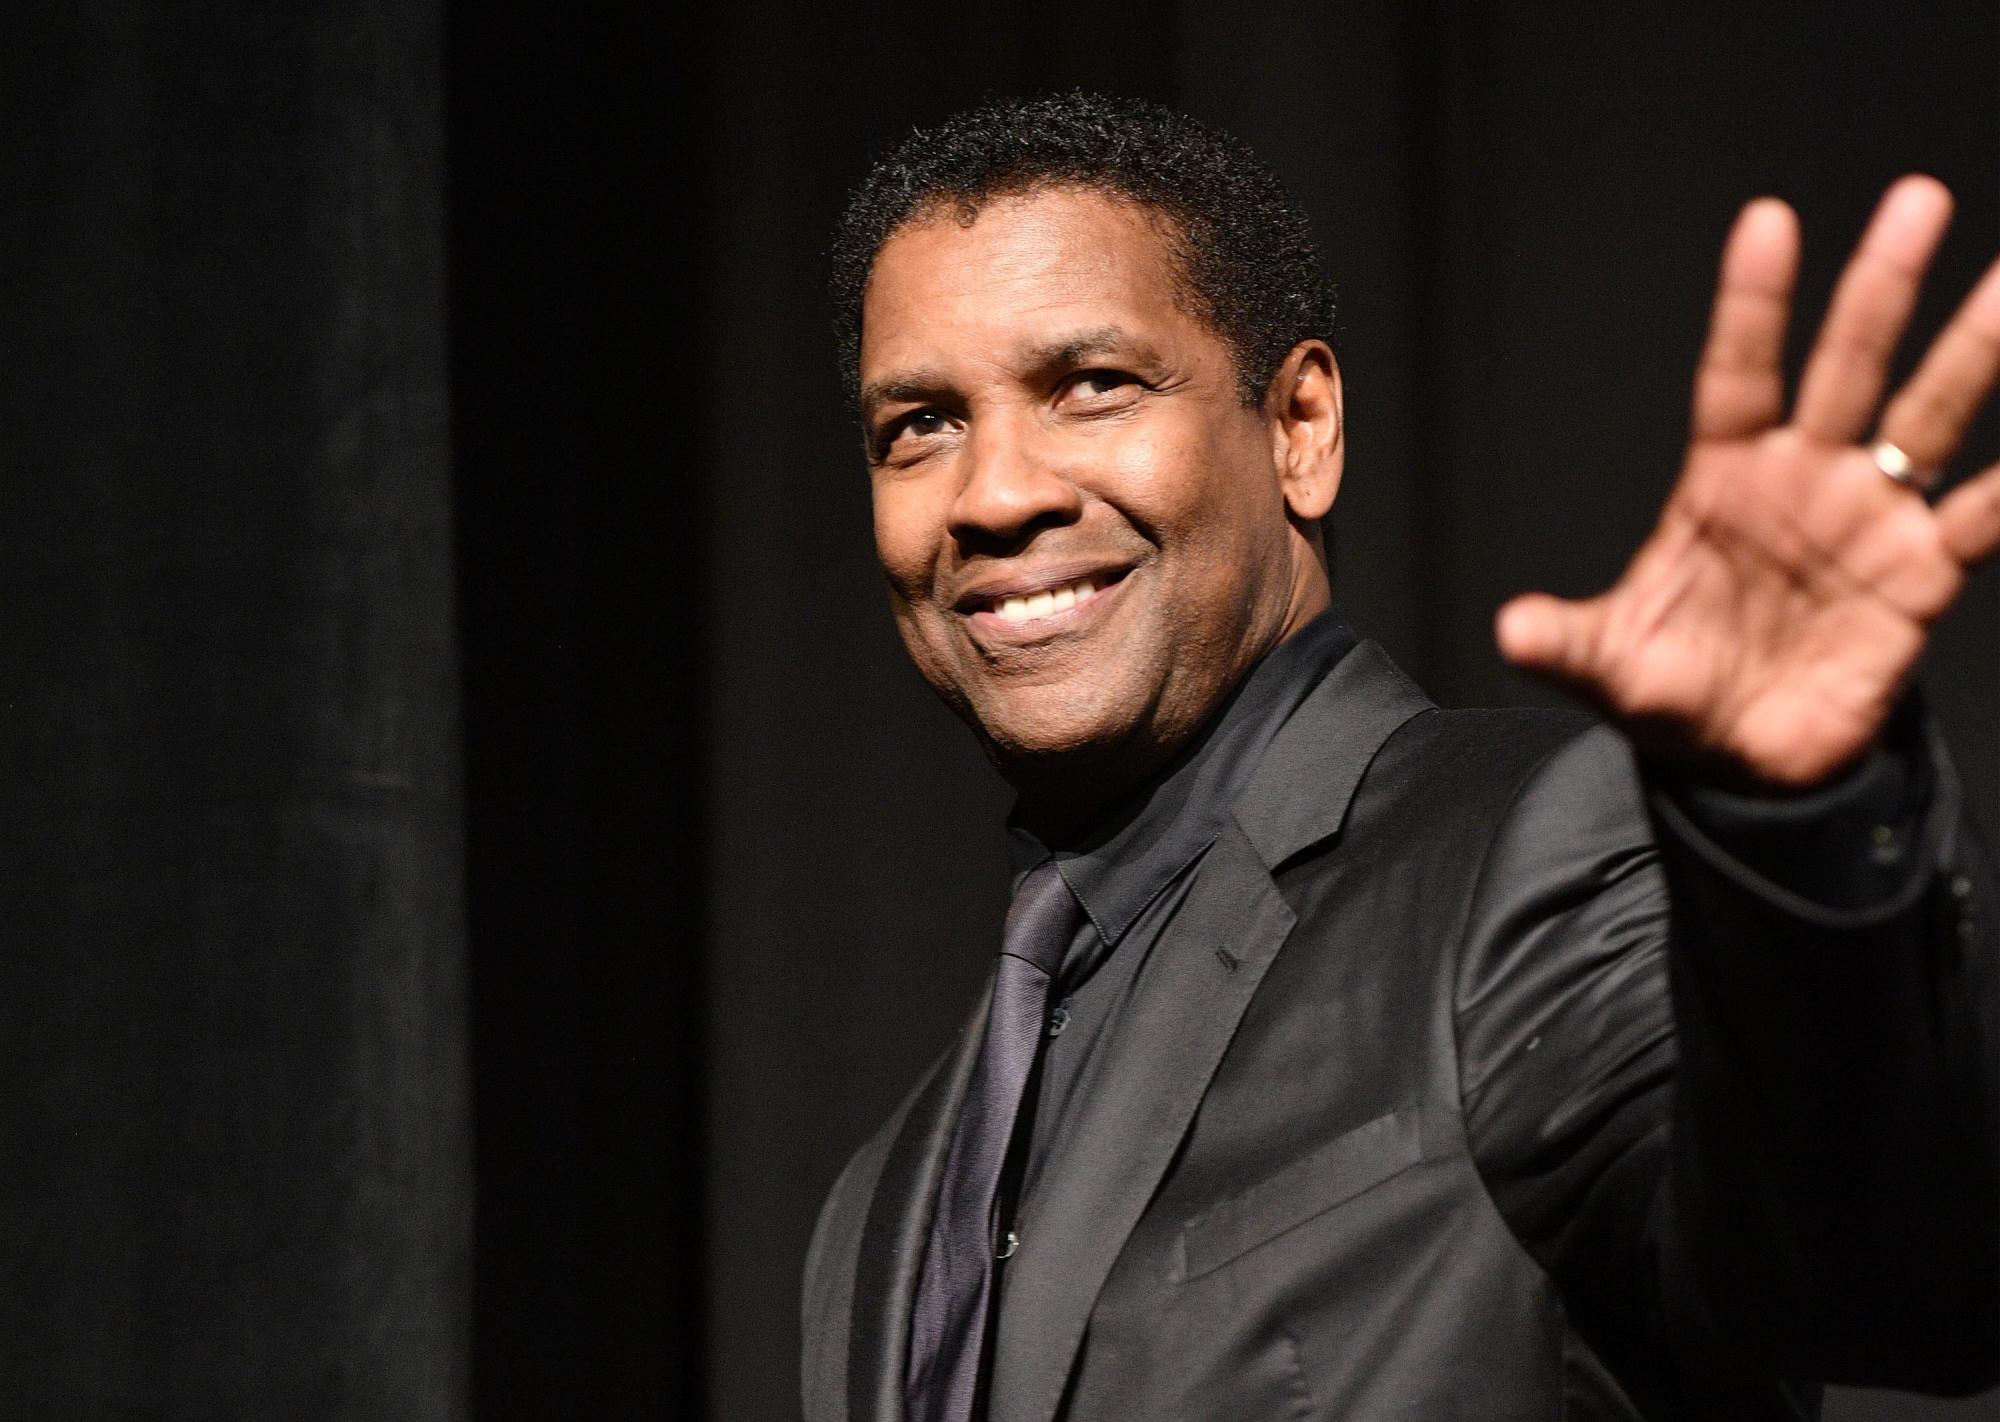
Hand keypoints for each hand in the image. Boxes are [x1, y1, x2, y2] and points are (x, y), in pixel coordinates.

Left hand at [1496, 177, 1999, 787]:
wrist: (1740, 765)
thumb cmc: (1671, 696)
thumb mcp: (1609, 668)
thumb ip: (1569, 643)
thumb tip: (1512, 630)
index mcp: (1721, 482)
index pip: (1736, 375)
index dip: (1752, 305)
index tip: (1768, 223)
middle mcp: (1802, 481)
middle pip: (1846, 366)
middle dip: (1879, 287)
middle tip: (1916, 200)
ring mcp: (1867, 519)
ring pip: (1928, 414)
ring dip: (1972, 349)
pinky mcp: (1920, 575)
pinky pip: (1984, 518)